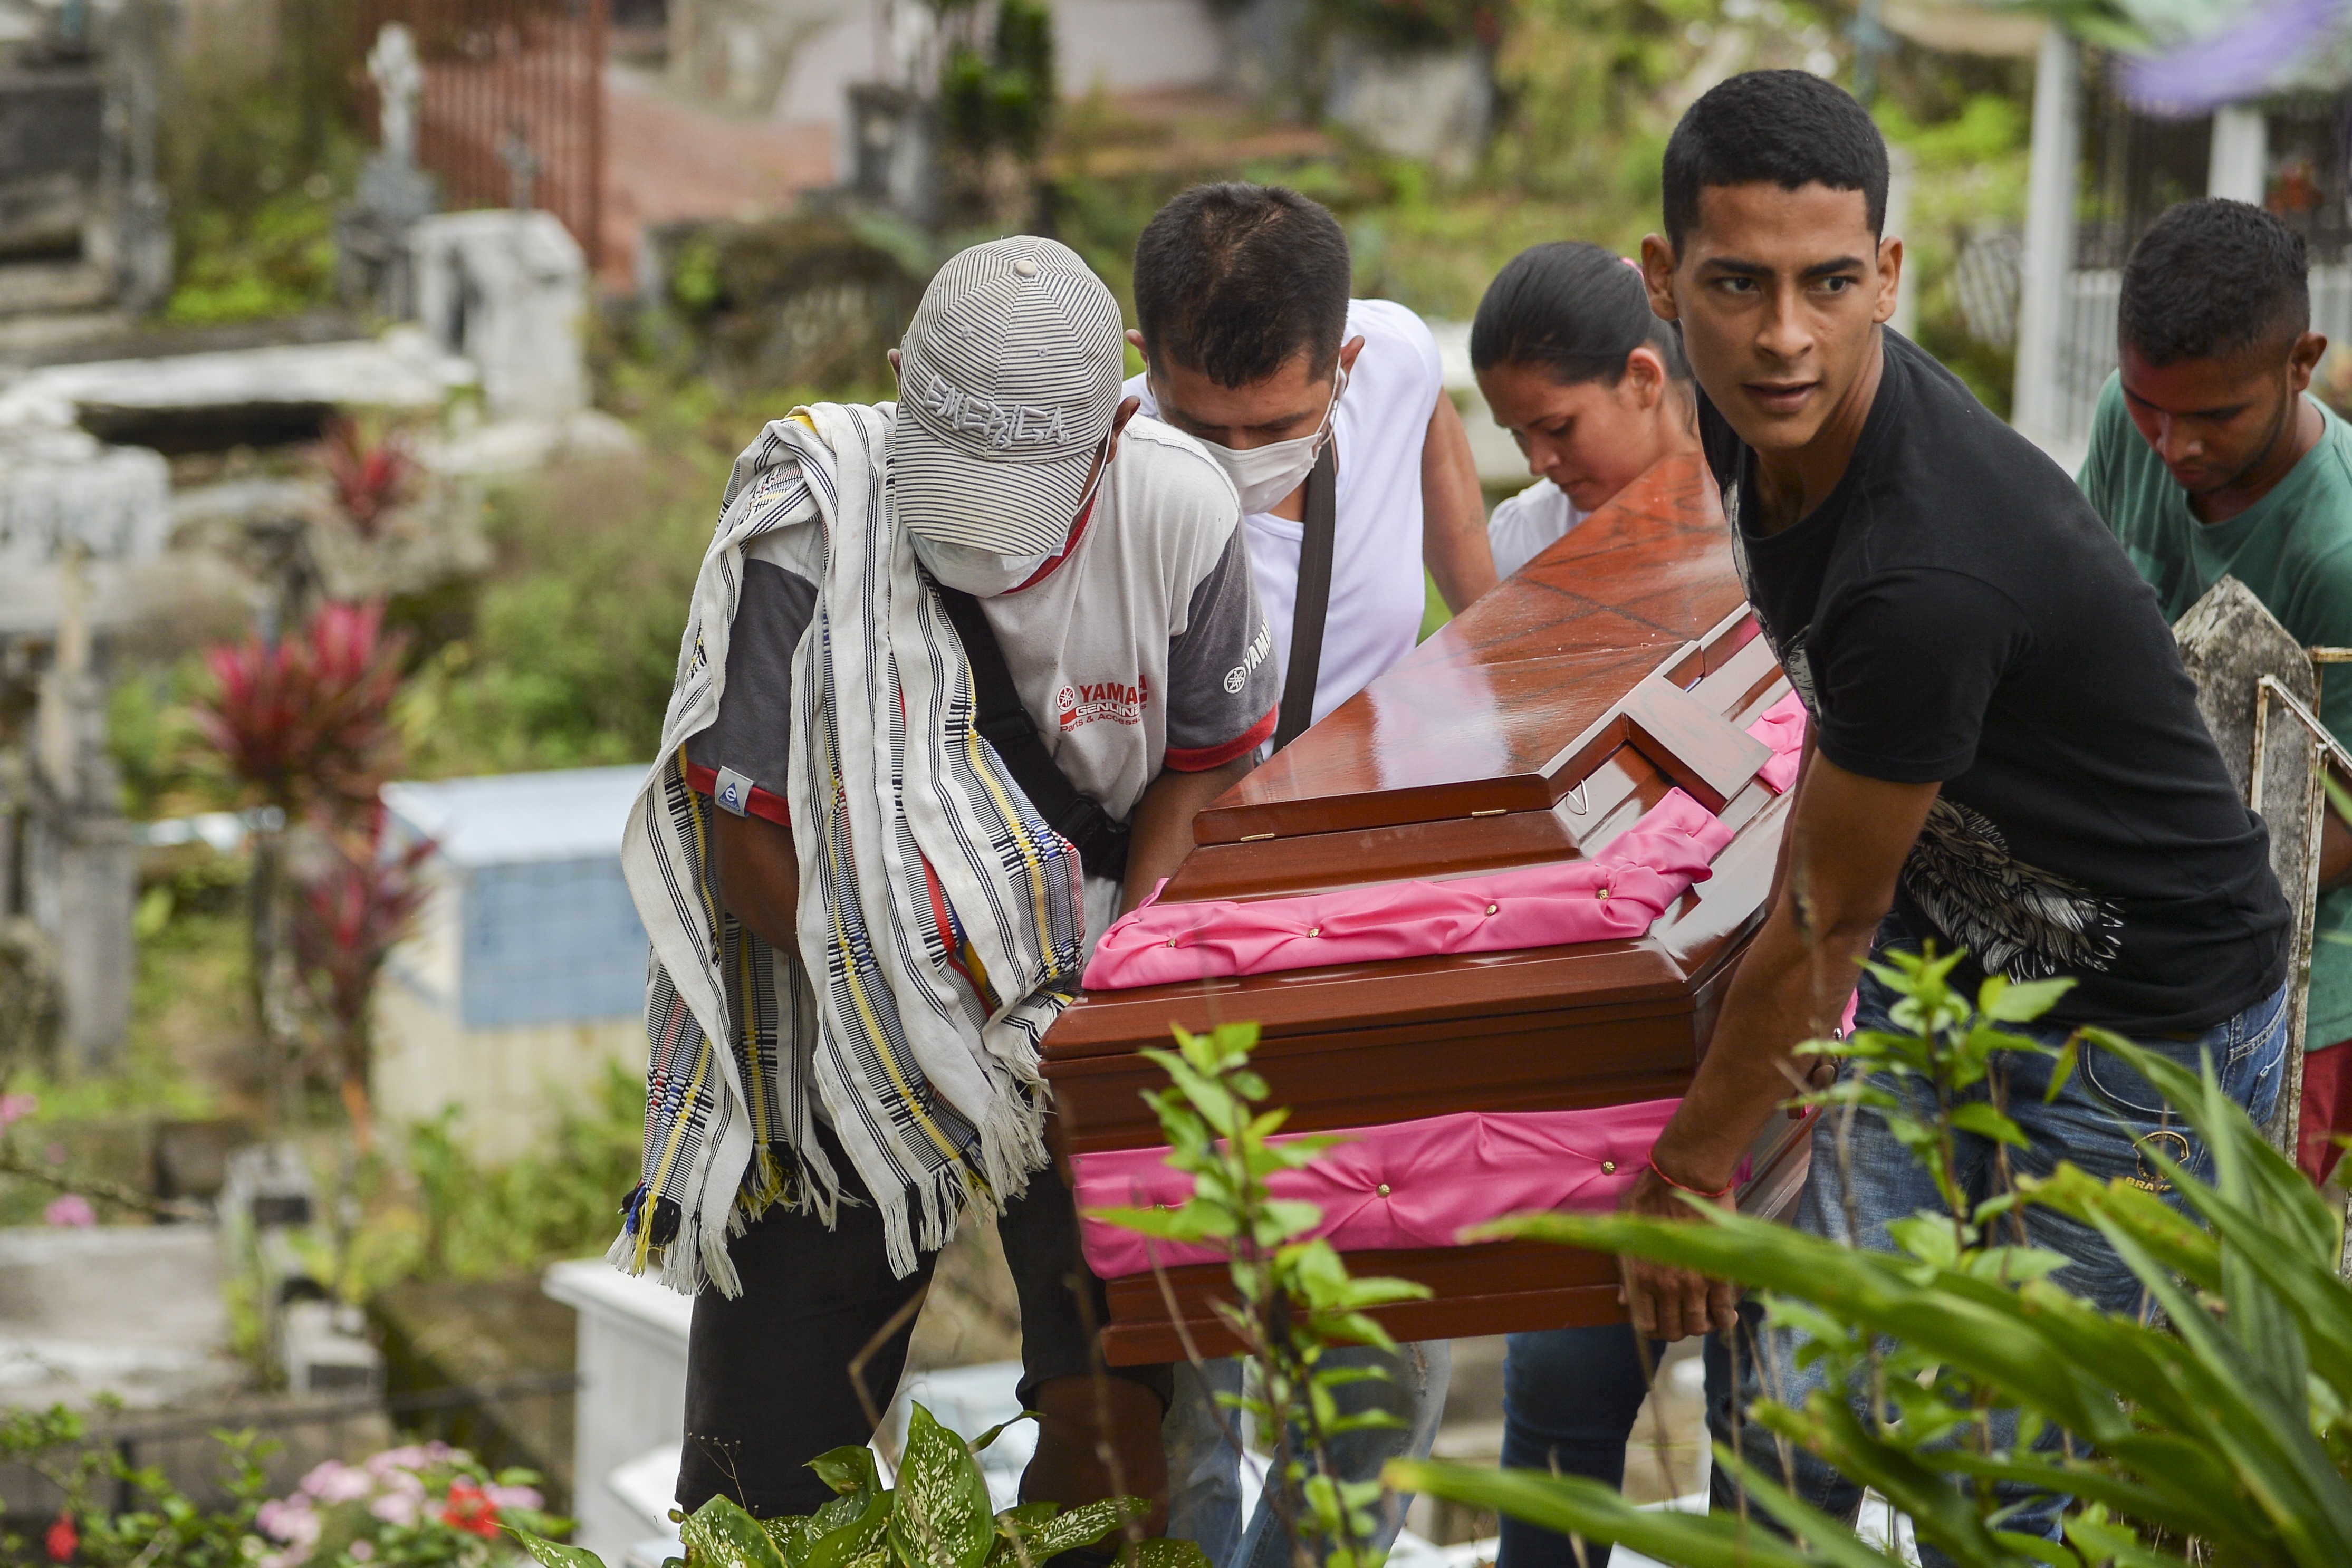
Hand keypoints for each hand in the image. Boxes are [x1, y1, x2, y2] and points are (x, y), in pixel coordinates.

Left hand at [1617, 1165, 1738, 1341]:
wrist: (1683, 1177)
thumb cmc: (1649, 1198)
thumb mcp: (1626, 1233)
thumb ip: (1625, 1272)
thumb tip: (1623, 1300)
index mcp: (1639, 1277)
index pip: (1646, 1324)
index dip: (1654, 1329)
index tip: (1662, 1321)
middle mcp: (1665, 1286)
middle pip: (1674, 1331)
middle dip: (1678, 1329)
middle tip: (1684, 1318)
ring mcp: (1694, 1282)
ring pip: (1699, 1326)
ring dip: (1703, 1326)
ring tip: (1706, 1316)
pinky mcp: (1719, 1273)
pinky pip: (1723, 1310)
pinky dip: (1724, 1318)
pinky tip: (1725, 1314)